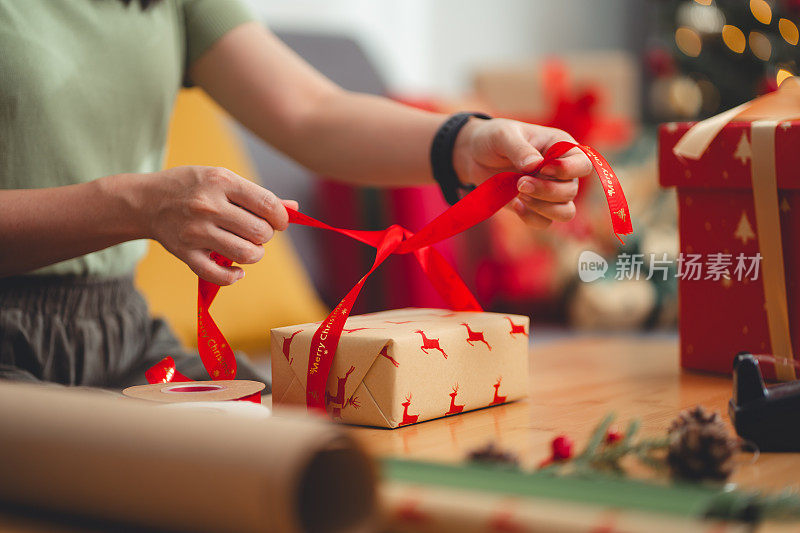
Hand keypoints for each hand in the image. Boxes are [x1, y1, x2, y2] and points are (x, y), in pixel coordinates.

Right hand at [135, 166, 296, 284]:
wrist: (146, 201)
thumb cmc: (192, 187)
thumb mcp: (222, 180)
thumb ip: (257, 195)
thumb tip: (294, 209)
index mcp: (221, 182)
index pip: (267, 204)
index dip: (281, 218)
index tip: (279, 222)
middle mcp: (209, 206)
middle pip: (260, 232)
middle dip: (265, 236)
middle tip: (256, 233)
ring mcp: (196, 232)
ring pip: (246, 254)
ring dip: (254, 255)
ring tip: (248, 248)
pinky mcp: (185, 254)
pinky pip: (219, 275)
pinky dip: (234, 276)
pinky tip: (236, 270)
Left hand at [452, 118, 592, 227]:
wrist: (474, 156)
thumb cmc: (493, 139)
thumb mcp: (503, 135)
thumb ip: (519, 148)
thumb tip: (535, 166)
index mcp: (561, 147)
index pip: (583, 164)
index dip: (568, 170)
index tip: (542, 169)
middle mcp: (562, 172)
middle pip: (571, 191)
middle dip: (546, 190)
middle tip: (520, 183)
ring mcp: (550, 192)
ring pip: (565, 212)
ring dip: (543, 208)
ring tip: (519, 195)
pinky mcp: (536, 207)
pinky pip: (545, 222)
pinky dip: (531, 218)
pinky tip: (515, 205)